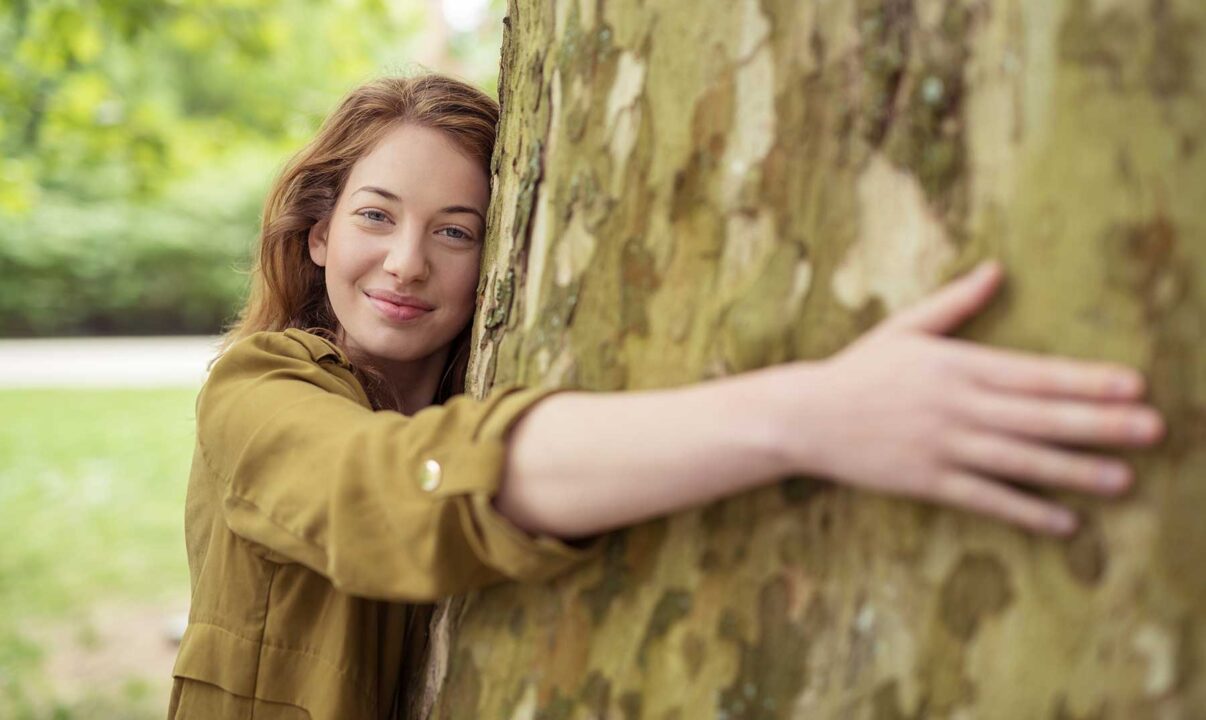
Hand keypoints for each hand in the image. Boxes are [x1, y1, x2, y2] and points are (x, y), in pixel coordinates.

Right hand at [791, 260, 1164, 535]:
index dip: (1085, 379)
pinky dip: (1026, 511)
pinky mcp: (927, 481)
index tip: (1133, 384)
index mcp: (956, 365)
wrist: (805, 416)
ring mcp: (942, 446)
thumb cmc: (858, 369)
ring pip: (1020, 460)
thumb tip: (997, 269)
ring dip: (1075, 470)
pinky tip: (1064, 522)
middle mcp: (956, 406)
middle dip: (1100, 423)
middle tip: (1153, 429)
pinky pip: (986, 498)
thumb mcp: (905, 328)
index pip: (1034, 373)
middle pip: (1039, 416)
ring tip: (1123, 479)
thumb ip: (956, 304)